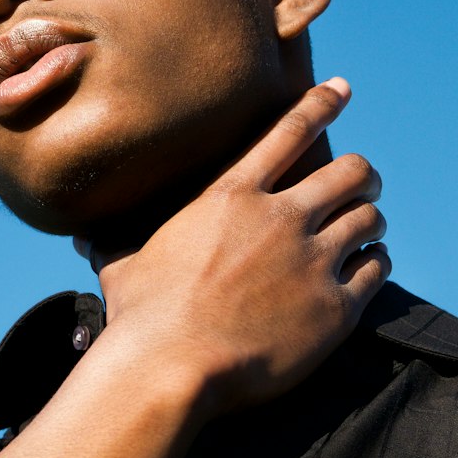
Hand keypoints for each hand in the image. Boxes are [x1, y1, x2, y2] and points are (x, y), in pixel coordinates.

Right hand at [89, 79, 388, 418]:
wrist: (171, 369)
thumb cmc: (140, 317)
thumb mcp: (123, 263)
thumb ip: (115, 242)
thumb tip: (80, 236)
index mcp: (231, 196)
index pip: (289, 131)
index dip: (322, 102)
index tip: (342, 88)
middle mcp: (280, 219)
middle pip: (351, 171)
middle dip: (363, 175)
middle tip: (363, 185)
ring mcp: (312, 262)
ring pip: (370, 219)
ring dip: (371, 220)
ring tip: (368, 229)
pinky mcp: (335, 308)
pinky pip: (376, 270)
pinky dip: (375, 264)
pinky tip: (368, 268)